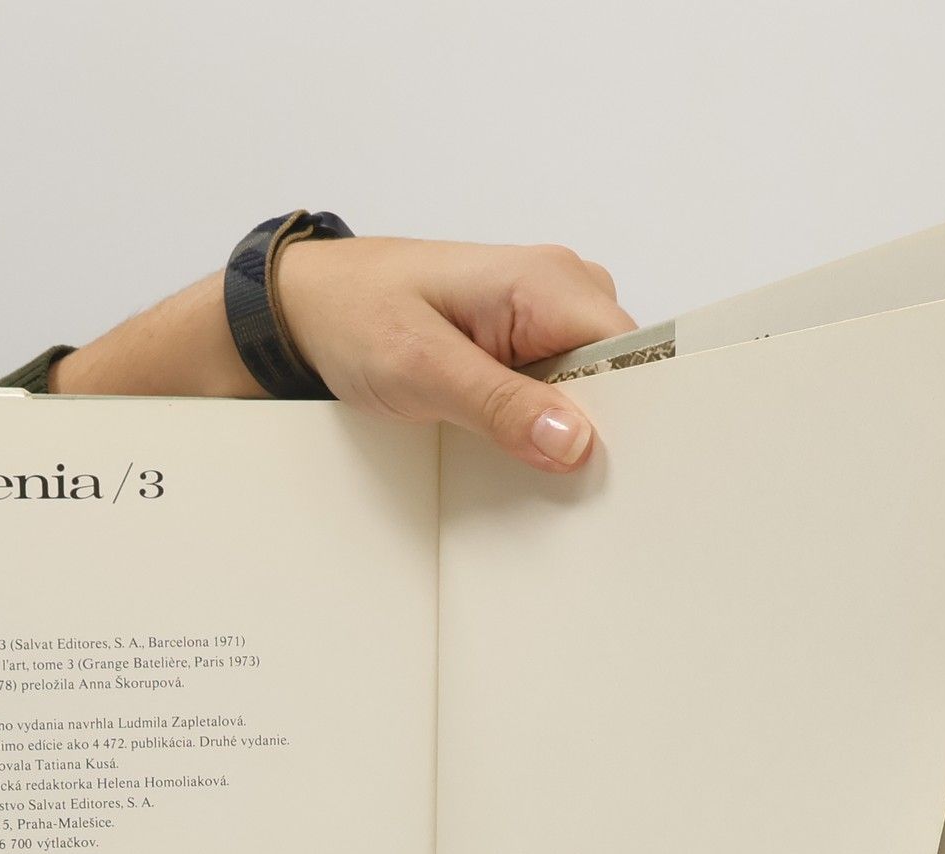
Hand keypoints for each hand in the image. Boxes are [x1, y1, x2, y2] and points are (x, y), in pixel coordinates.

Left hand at [277, 238, 634, 471]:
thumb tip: (573, 441)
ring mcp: (544, 315)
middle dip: (600, 428)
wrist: (309, 305)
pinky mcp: (525, 341)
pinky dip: (544, 422)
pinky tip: (521, 447)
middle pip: (622, 371)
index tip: (614, 466)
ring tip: (534, 463)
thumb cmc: (356, 316)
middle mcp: (559, 289)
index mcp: (547, 282)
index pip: (635, 351)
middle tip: (567, 480)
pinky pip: (560, 387)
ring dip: (568, 429)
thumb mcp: (422, 370)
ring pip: (593, 386)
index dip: (634, 412)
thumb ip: (500, 406)